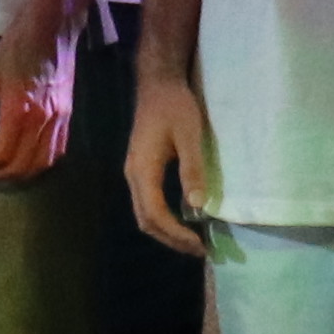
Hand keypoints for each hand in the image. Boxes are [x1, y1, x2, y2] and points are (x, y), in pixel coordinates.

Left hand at [0, 10, 77, 180]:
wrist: (51, 30)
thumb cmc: (15, 48)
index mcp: (18, 111)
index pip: (2, 154)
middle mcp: (41, 121)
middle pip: (22, 165)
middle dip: (0, 174)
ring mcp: (58, 119)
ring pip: (43, 163)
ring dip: (22, 173)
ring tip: (3, 169)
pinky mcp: (68, 115)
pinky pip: (58, 150)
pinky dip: (42, 162)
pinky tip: (28, 158)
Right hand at [124, 58, 221, 254]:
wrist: (157, 83)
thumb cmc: (174, 106)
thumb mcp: (189, 136)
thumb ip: (192, 170)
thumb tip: (197, 206)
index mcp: (143, 170)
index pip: (156, 214)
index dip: (177, 233)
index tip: (200, 244)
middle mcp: (133, 176)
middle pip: (146, 221)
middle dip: (171, 239)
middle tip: (199, 250)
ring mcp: (134, 172)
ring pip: (144, 214)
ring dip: (166, 231)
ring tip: (192, 240)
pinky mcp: (140, 169)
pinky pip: (147, 203)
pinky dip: (163, 218)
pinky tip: (183, 219)